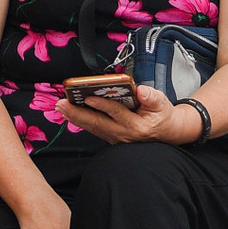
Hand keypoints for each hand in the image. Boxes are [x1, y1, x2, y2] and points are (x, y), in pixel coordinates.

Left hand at [65, 83, 194, 146]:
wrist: (166, 132)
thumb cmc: (161, 115)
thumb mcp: (162, 103)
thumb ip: (152, 97)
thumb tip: (141, 91)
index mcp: (136, 125)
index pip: (116, 113)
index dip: (102, 104)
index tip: (88, 96)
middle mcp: (123, 133)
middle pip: (97, 123)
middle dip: (78, 114)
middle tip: (62, 104)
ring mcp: (116, 137)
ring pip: (93, 127)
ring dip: (75, 117)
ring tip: (61, 107)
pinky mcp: (111, 136)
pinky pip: (94, 129)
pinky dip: (81, 121)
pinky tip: (70, 113)